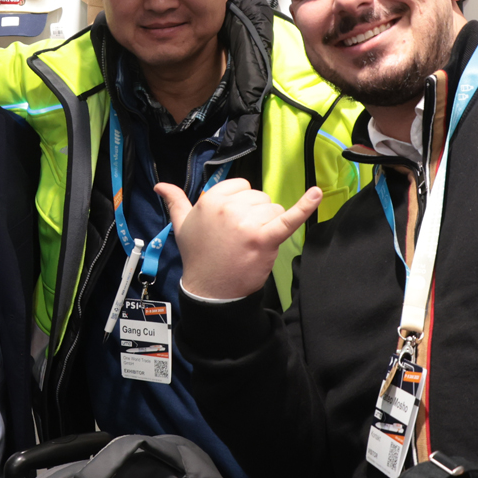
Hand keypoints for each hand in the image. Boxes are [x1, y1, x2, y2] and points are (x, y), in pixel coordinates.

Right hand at [156, 179, 321, 299]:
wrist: (210, 290)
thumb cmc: (198, 256)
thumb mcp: (181, 226)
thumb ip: (175, 202)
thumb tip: (160, 186)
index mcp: (209, 200)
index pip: (241, 186)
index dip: (240, 203)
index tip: (230, 223)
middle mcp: (228, 208)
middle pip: (259, 197)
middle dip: (255, 214)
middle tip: (239, 238)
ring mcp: (247, 223)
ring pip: (273, 208)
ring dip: (268, 224)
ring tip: (250, 243)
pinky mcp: (265, 239)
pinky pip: (288, 219)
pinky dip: (305, 206)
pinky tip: (317, 193)